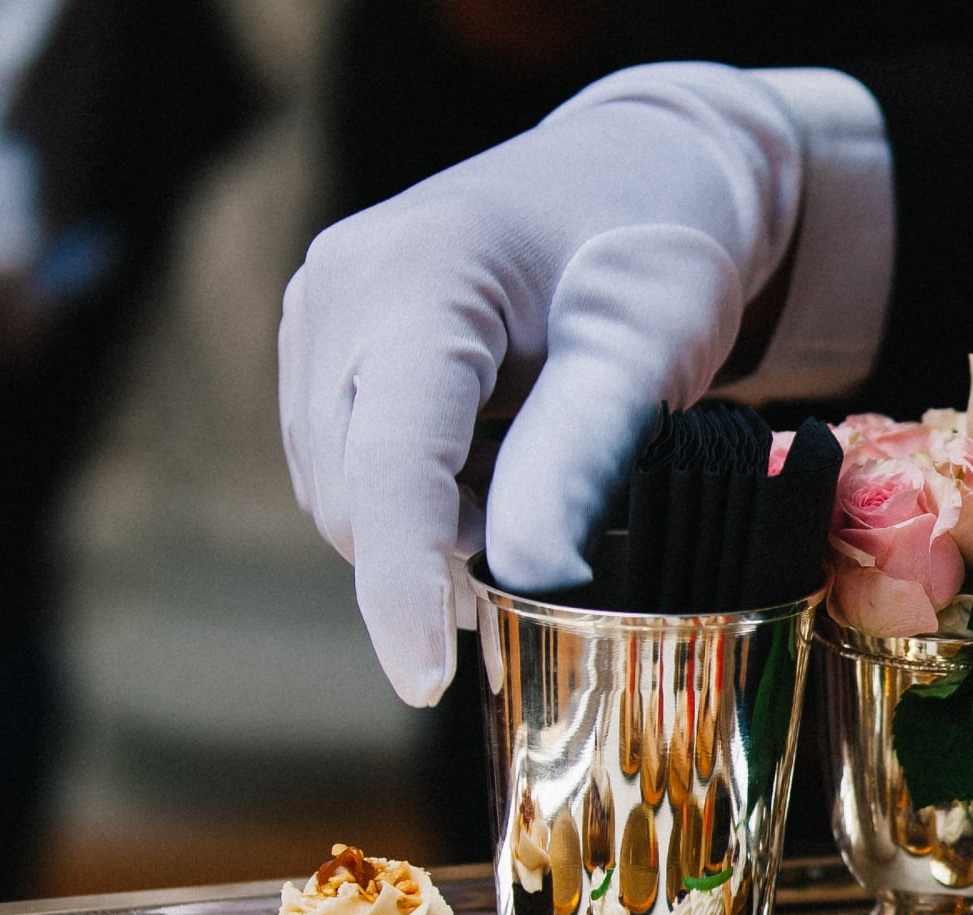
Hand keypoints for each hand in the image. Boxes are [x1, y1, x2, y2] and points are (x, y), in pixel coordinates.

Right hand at [279, 64, 808, 703]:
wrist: (633, 174)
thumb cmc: (654, 247)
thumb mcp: (648, 340)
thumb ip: (583, 450)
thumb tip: (531, 575)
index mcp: (416, 281)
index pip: (388, 466)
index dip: (402, 583)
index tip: (423, 681)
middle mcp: (338, 292)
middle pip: (356, 495)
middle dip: (442, 558)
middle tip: (560, 547)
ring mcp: (318, 317)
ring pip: (344, 495)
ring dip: (433, 533)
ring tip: (533, 490)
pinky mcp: (324, 346)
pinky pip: (351, 469)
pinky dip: (424, 502)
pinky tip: (494, 471)